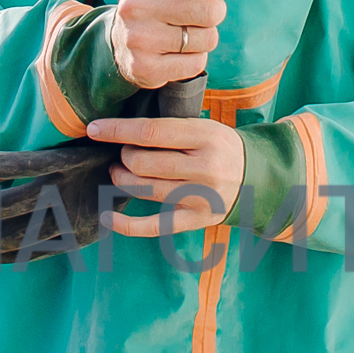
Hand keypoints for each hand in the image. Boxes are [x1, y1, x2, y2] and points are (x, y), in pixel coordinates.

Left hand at [87, 116, 244, 235]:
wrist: (259, 178)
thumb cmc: (220, 146)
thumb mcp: (204, 126)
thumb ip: (170, 127)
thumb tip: (121, 127)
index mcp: (205, 137)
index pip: (150, 133)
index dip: (117, 131)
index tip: (94, 129)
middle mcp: (204, 167)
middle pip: (143, 163)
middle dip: (122, 157)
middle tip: (121, 154)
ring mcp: (202, 197)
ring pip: (145, 190)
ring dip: (121, 180)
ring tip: (118, 172)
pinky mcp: (198, 220)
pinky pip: (156, 226)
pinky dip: (127, 225)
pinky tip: (106, 216)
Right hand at [109, 0, 227, 88]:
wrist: (123, 41)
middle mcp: (134, 3)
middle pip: (210, 10)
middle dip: (214, 13)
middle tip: (198, 13)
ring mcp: (137, 38)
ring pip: (205, 39)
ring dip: (204, 37)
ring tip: (185, 32)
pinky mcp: (144, 68)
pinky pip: (195, 64)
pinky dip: (194, 59)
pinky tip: (177, 52)